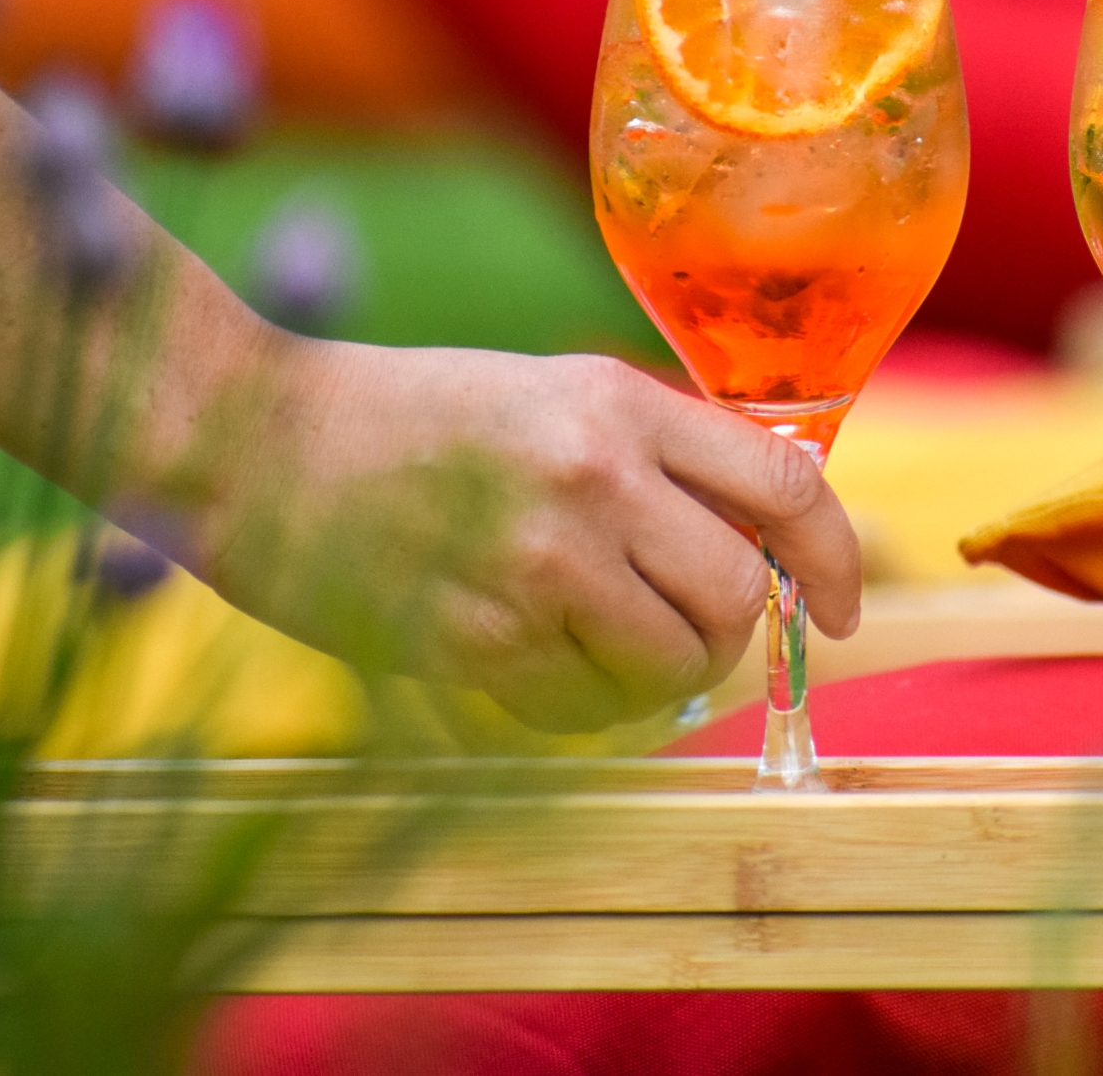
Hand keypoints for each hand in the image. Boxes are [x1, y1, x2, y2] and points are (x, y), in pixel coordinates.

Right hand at [181, 340, 861, 732]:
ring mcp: (534, 560)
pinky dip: (575, 702)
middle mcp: (593, 475)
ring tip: (590, 641)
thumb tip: (769, 542)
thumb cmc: (414, 418)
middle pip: (738, 593)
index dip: (839, 559)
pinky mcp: (473, 636)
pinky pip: (579, 707)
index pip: (789, 485)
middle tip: (676, 627)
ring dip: (651, 674)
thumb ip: (659, 455)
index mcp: (620, 402)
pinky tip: (526, 657)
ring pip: (670, 664)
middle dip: (729, 631)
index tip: (843, 608)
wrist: (260, 437)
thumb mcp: (555, 394)